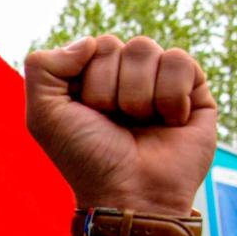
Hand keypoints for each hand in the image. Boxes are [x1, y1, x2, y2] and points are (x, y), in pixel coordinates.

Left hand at [24, 35, 216, 216]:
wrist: (130, 194)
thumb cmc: (86, 158)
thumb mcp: (44, 115)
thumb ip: (42, 67)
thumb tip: (90, 42)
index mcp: (91, 79)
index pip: (91, 46)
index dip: (86, 79)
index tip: (87, 113)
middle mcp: (125, 77)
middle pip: (117, 45)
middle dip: (108, 90)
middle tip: (114, 123)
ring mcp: (159, 82)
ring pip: (146, 49)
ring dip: (137, 95)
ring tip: (140, 124)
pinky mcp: (194, 90)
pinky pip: (179, 61)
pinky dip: (169, 96)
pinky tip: (169, 122)